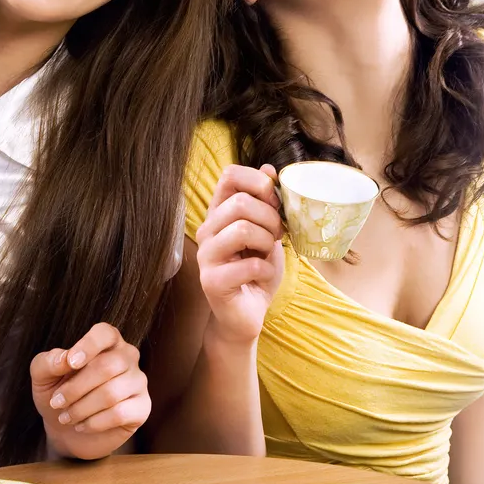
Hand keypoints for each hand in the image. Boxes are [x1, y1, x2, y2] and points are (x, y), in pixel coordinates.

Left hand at [30, 323, 149, 460]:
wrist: (68, 430)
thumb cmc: (59, 393)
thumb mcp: (43, 377)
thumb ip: (48, 362)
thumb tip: (64, 359)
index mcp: (107, 342)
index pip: (105, 333)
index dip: (89, 345)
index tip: (71, 363)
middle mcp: (127, 357)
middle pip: (107, 366)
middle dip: (76, 388)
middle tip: (56, 402)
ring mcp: (138, 382)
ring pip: (112, 393)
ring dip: (81, 408)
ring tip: (66, 417)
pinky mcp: (142, 408)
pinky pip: (120, 413)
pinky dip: (94, 422)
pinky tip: (82, 425)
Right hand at [195, 164, 285, 344]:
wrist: (246, 314)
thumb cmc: (256, 271)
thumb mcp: (267, 233)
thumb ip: (266, 204)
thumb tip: (268, 168)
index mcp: (219, 214)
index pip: (229, 176)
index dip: (257, 182)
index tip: (274, 201)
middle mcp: (207, 231)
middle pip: (238, 203)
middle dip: (269, 217)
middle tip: (277, 234)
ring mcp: (206, 256)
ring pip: (242, 230)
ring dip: (267, 242)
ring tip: (267, 253)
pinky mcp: (211, 281)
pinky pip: (249, 264)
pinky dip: (265, 269)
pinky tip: (260, 276)